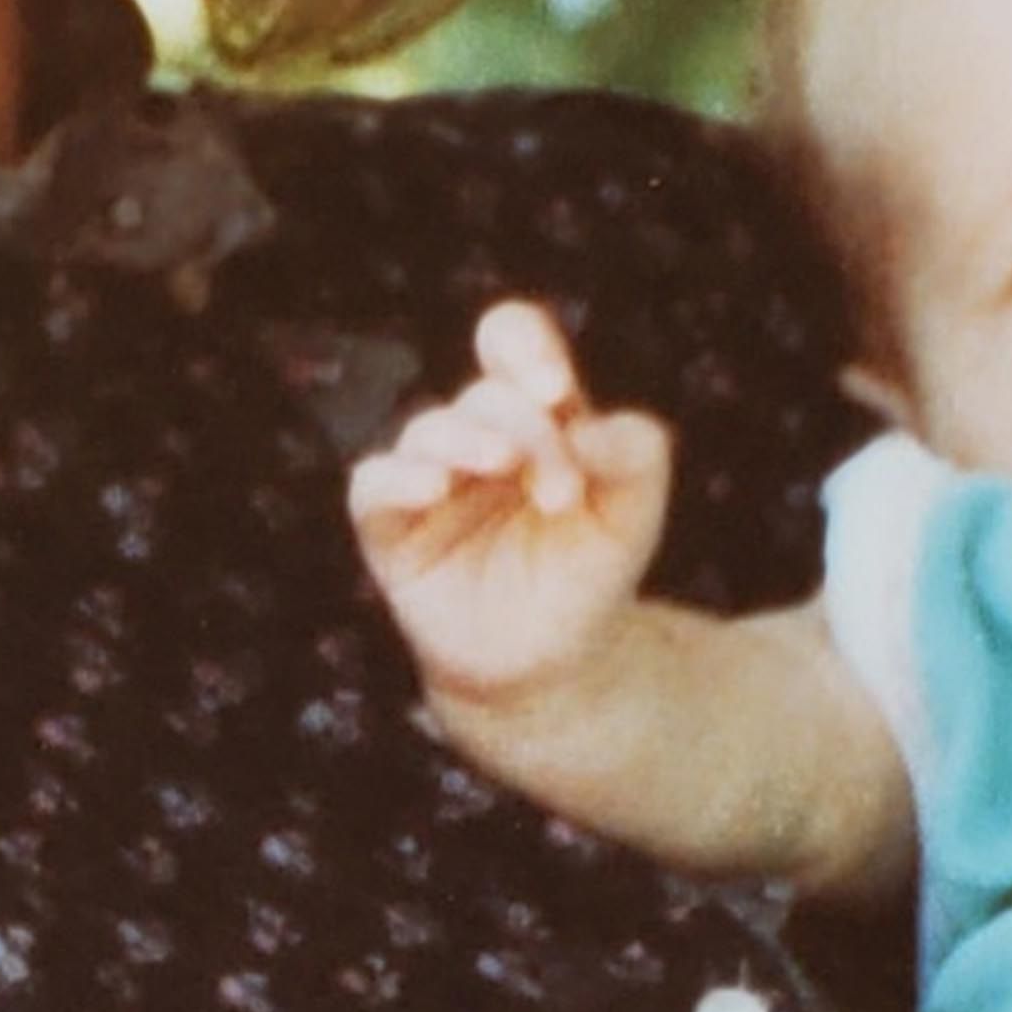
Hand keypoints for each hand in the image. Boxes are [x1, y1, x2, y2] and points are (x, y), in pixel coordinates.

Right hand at [346, 300, 674, 707]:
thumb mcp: (632, 518)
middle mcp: (475, 438)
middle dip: (527, 432)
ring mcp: (429, 482)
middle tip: (562, 492)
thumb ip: (637, 459)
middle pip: (485, 397)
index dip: (523, 345)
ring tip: (502, 466)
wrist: (549, 669)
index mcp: (532, 417)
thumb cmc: (586, 581)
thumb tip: (595, 428)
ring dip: (466, 438)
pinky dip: (399, 476)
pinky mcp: (392, 530)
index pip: (508, 341)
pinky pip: (374, 484)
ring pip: (428, 429)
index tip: (555, 388)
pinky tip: (435, 487)